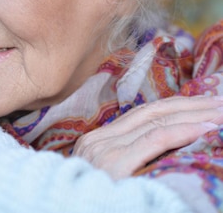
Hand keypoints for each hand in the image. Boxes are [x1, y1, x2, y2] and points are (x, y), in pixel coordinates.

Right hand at [72, 95, 222, 178]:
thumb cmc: (102, 205)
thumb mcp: (113, 180)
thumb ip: (130, 160)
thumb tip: (169, 148)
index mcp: (95, 143)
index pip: (142, 114)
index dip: (176, 106)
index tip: (204, 103)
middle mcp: (98, 142)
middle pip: (151, 113)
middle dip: (189, 105)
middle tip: (221, 102)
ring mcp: (105, 151)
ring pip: (157, 121)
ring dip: (194, 115)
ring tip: (220, 113)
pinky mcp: (116, 165)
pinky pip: (155, 139)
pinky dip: (184, 131)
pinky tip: (206, 129)